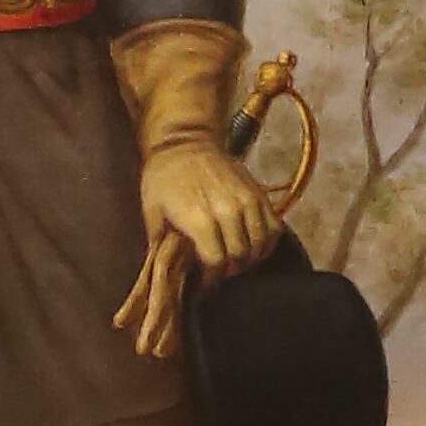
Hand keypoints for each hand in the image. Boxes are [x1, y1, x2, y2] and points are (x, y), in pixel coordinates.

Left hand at [112, 140, 280, 357]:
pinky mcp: (259, 194)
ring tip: (234, 260)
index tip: (204, 283)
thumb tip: (163, 276)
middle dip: (229, 270)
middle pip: (240, 257)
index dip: (211, 278)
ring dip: (248, 259)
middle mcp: (228, 210)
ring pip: (260, 245)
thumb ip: (161, 247)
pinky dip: (266, 243)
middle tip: (218, 272)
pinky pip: (274, 228)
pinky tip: (253, 247)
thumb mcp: (152, 214)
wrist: (185, 142)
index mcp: (200, 218)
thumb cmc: (163, 179)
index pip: (217, 262)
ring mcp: (247, 201)